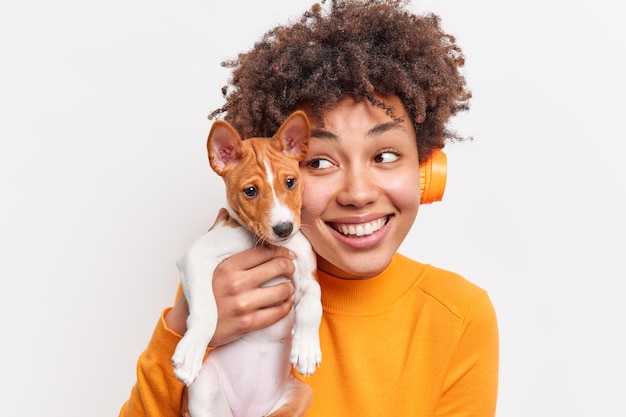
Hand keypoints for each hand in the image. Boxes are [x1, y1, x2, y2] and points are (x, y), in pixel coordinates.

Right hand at [165, 245, 295, 345]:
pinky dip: (285, 306)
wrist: (189, 323)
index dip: (281, 251)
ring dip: (289, 288)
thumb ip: (216, 236)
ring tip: (287, 286)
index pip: (265, 251)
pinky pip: (278, 312)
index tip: (287, 254)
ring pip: (282, 290)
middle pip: (278, 267)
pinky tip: (283, 303)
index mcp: (228, 265)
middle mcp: (236, 283)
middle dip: (289, 267)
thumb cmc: (200, 289)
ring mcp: (243, 304)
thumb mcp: (204, 260)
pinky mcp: (247, 323)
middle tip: (290, 269)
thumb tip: (224, 212)